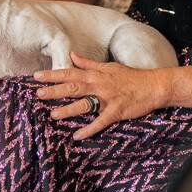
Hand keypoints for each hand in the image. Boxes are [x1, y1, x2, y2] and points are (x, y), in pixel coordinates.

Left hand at [33, 52, 168, 139]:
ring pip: (84, 104)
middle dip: (55, 91)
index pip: (70, 73)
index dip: (53, 75)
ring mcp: (108, 99)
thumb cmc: (131, 77)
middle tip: (38, 94)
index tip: (37, 76)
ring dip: (68, 110)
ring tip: (53, 115)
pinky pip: (100, 121)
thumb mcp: (109, 67)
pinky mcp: (116, 111)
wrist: (154, 86)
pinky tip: (77, 136)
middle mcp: (99, 85)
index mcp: (96, 75)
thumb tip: (72, 56)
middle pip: (73, 87)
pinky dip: (89, 129)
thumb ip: (88, 63)